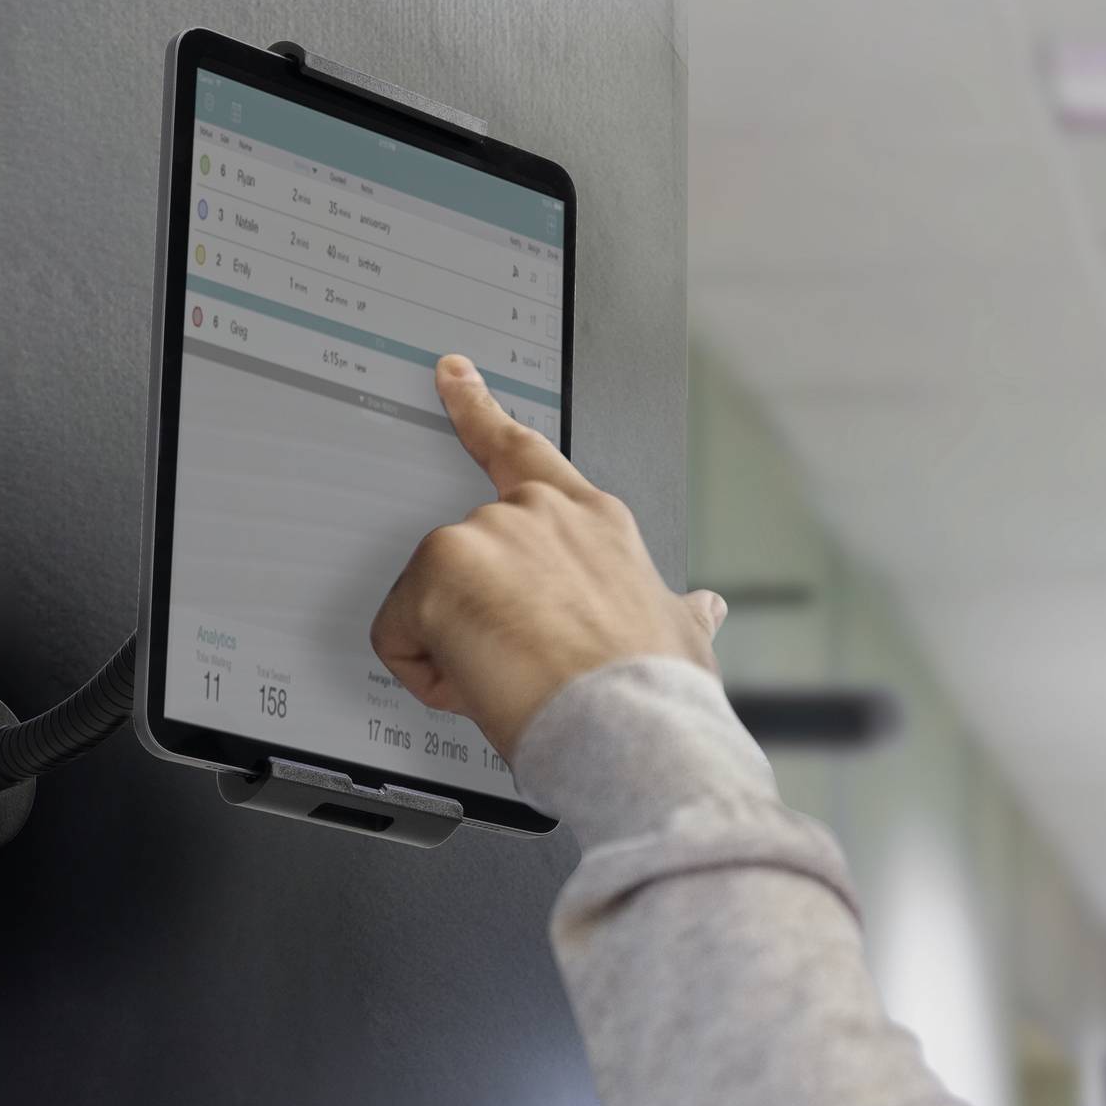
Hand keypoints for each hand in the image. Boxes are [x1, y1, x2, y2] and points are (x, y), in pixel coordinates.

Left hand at [371, 354, 727, 758]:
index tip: (453, 376)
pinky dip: (427, 672)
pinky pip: (400, 635)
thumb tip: (706, 608)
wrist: (631, 729)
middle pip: (467, 556)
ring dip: (459, 648)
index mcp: (596, 522)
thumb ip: (680, 610)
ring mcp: (485, 534)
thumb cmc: (656, 691)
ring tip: (520, 681)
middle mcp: (538, 513)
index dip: (479, 410)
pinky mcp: (439, 570)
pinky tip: (482, 687)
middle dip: (478, 614)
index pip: (525, 452)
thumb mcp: (682, 637)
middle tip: (529, 665)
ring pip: (432, 599)